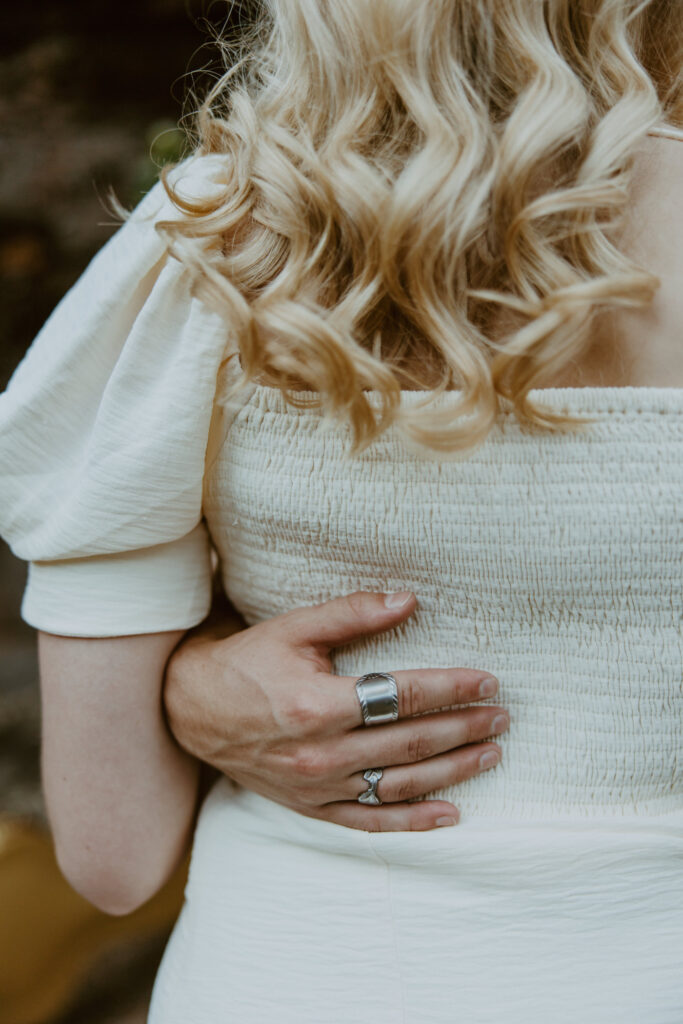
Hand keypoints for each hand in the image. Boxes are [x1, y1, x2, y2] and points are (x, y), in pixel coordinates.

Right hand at [163, 591, 508, 830]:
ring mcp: (317, 787)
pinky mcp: (310, 808)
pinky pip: (369, 822)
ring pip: (399, 785)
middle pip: (411, 743)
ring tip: (491, 754)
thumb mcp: (295, 627)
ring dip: (452, 771)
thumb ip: (353, 612)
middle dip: (464, 728)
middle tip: (502, 715)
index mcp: (318, 704)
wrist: (190, 709)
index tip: (487, 680)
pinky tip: (450, 814)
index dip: (451, 688)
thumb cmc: (247, 662)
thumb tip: (410, 599)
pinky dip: (412, 821)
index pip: (404, 695)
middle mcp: (321, 752)